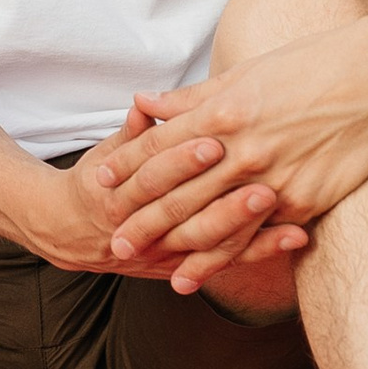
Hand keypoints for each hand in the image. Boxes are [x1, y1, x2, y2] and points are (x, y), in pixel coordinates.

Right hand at [0, 137, 309, 290]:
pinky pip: (227, 260)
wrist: (71, 233)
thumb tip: (143, 103)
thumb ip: (133, 132)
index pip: (152, 171)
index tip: (211, 140)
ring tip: (280, 203)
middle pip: (183, 212)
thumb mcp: (107, 152)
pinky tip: (296, 236)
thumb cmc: (99, 180)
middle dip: (221, 198)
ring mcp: (164, 250)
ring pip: (207, 242)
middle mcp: (139, 226)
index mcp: (116, 190)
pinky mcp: (186, 265)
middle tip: (260, 181)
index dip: (180, 158)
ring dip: (246, 225)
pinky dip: (263, 250)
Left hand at [91, 4, 367, 283]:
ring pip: (218, 222)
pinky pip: (261, 234)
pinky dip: (233, 255)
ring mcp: (276, 177)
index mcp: (226, 110)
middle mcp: (244, 147)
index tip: (100, 183)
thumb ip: (195, 98)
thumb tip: (147, 104)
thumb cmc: (314, 64)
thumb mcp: (247, 72)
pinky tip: (212, 272)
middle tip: (113, 241)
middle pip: (182, 191)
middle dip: (145, 218)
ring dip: (184, 249)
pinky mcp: (307, 199)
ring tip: (159, 271)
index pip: (163, 144)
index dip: (129, 166)